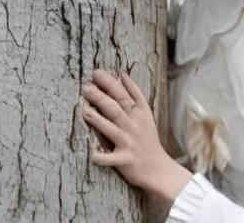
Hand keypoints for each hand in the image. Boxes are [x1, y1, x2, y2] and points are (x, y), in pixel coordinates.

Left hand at [80, 69, 191, 204]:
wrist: (158, 169)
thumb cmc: (147, 139)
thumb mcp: (146, 114)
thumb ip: (135, 94)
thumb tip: (121, 73)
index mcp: (139, 114)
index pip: (125, 95)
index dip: (111, 83)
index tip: (97, 73)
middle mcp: (134, 127)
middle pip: (116, 109)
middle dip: (101, 97)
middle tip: (86, 87)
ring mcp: (129, 143)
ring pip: (112, 130)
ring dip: (98, 120)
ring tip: (84, 110)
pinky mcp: (125, 160)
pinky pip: (111, 159)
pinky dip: (102, 157)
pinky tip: (92, 154)